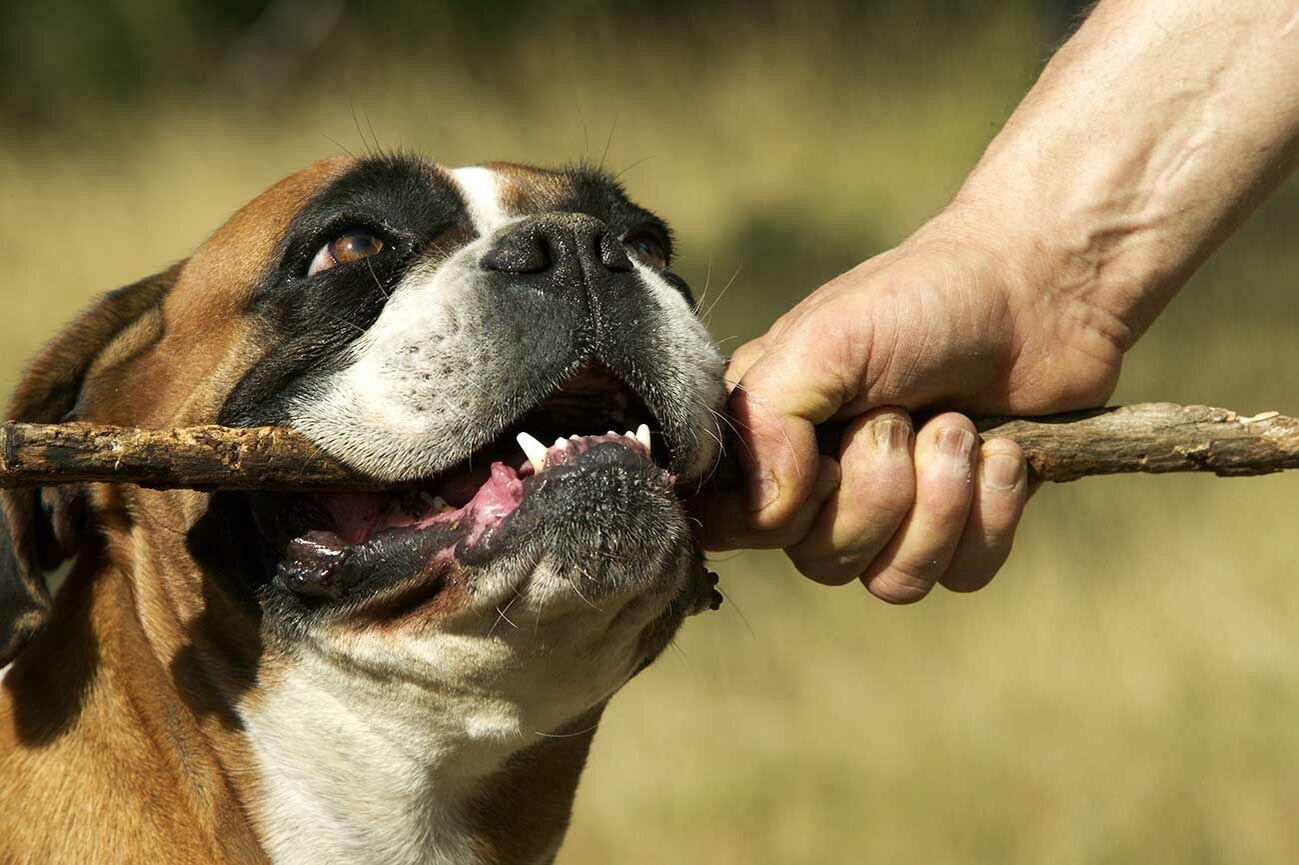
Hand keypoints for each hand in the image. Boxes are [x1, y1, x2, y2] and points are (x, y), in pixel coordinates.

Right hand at [692, 210, 1126, 600]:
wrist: (1039, 291)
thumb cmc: (919, 302)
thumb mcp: (823, 341)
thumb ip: (767, 423)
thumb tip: (768, 516)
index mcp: (770, 437)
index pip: (736, 527)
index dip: (782, 511)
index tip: (824, 457)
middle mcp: (821, 485)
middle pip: (822, 561)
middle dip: (879, 489)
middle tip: (906, 415)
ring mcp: (895, 512)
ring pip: (895, 581)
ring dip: (941, 501)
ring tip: (960, 426)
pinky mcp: (966, 527)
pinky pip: (962, 576)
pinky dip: (991, 512)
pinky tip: (1003, 451)